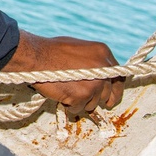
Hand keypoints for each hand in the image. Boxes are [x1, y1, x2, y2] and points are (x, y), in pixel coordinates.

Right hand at [2, 30, 124, 114]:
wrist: (35, 55)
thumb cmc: (51, 50)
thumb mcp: (79, 48)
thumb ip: (93, 60)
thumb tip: (100, 75)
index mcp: (103, 53)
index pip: (119, 76)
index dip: (115, 89)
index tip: (110, 98)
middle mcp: (104, 68)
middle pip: (107, 92)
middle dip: (97, 98)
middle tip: (85, 99)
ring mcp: (95, 83)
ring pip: (93, 103)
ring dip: (81, 102)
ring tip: (66, 90)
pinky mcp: (83, 95)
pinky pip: (79, 108)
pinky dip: (70, 105)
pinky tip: (61, 95)